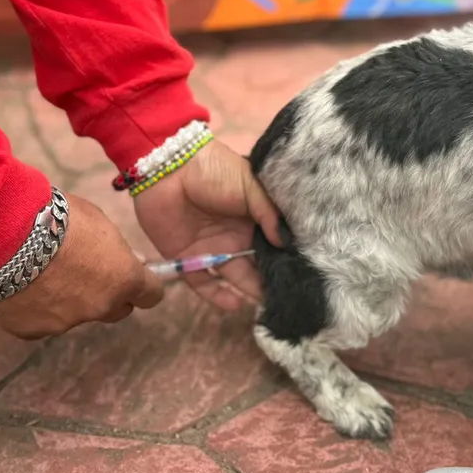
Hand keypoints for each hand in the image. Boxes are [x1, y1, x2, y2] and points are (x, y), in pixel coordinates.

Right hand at [0, 195, 164, 338]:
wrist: (3, 231)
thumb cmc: (56, 215)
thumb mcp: (98, 222)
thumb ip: (116, 250)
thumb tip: (133, 263)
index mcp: (124, 279)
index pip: (151, 295)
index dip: (142, 285)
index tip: (133, 276)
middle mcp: (100, 307)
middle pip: (116, 310)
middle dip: (107, 294)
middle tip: (85, 271)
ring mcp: (65, 324)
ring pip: (74, 315)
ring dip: (66, 299)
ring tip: (41, 270)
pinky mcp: (31, 331)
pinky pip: (39, 321)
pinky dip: (34, 307)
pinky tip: (19, 283)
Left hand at [134, 139, 281, 309]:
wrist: (168, 166)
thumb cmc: (214, 170)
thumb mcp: (250, 185)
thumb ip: (269, 214)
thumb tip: (286, 244)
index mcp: (252, 220)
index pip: (272, 246)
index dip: (286, 260)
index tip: (304, 276)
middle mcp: (234, 238)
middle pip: (256, 266)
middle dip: (272, 281)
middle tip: (291, 299)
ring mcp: (211, 249)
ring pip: (234, 277)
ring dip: (249, 292)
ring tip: (267, 307)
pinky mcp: (186, 258)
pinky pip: (203, 283)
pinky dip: (218, 296)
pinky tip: (236, 305)